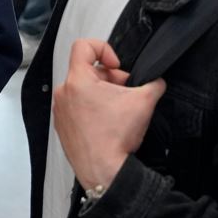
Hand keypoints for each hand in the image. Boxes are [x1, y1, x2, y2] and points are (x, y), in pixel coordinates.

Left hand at [53, 38, 164, 192]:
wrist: (104, 171)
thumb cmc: (116, 137)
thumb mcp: (144, 102)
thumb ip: (154, 84)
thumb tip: (157, 81)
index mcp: (78, 80)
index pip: (83, 46)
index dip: (104, 49)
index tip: (117, 66)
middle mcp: (64, 93)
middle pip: (88, 71)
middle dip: (110, 78)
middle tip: (126, 93)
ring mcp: (60, 111)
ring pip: (83, 91)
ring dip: (102, 95)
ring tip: (118, 110)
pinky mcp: (62, 127)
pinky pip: (77, 109)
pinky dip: (92, 110)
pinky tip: (108, 124)